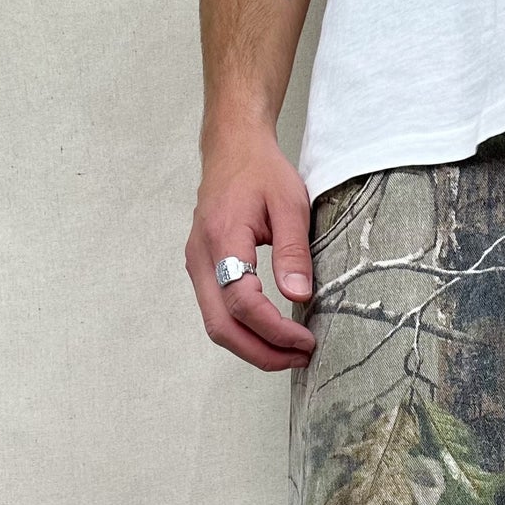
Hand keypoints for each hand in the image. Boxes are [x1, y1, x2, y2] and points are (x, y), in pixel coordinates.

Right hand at [186, 127, 316, 370]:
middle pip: (222, 327)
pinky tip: (273, 335)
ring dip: (253, 348)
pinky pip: (218, 314)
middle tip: (301, 357)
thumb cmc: (261, 170)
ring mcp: (197, 266)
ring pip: (217, 326)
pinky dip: (245, 333)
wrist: (232, 146)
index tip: (307, 340)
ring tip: (292, 353)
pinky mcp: (202, 270)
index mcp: (222, 238)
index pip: (243, 302)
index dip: (275, 330)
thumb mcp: (290, 204)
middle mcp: (201, 257)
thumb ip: (293, 251)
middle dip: (262, 352)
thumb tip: (298, 296)